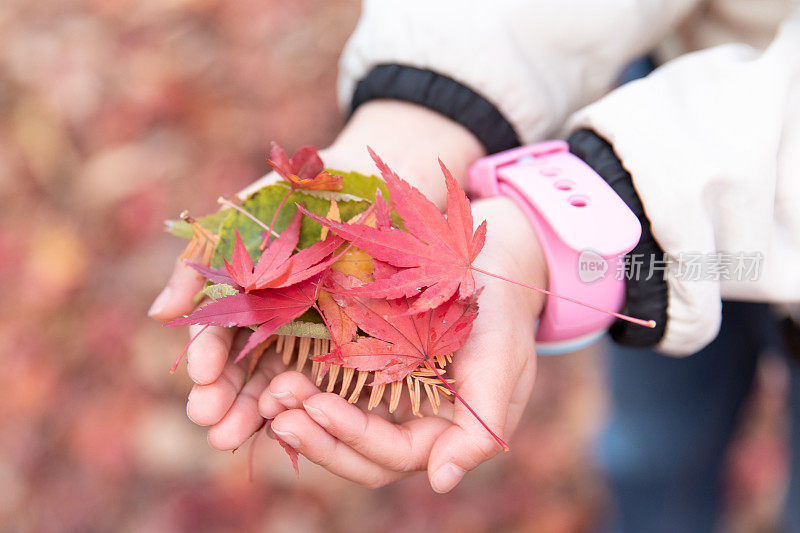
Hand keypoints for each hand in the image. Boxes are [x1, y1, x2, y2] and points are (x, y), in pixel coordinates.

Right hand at [148, 100, 485, 449]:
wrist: (361, 180)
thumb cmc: (290, 198)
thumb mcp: (239, 224)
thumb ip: (198, 267)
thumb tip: (158, 316)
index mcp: (240, 298)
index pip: (216, 337)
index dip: (206, 357)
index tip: (201, 377)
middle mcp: (271, 323)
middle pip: (241, 369)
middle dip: (222, 398)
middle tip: (209, 425)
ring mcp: (307, 335)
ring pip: (276, 380)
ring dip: (252, 411)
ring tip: (233, 438)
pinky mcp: (345, 340)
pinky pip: (323, 374)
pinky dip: (303, 397)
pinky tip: (290, 419)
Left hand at [260, 197, 546, 490]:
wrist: (486, 267)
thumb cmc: (501, 317)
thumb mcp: (502, 366)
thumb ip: (479, 430)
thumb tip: (441, 482)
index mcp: (441, 434)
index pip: (392, 453)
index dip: (353, 436)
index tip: (316, 407)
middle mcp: (406, 424)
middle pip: (355, 451)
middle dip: (316, 436)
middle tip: (277, 410)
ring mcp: (382, 399)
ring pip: (335, 424)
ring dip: (299, 415)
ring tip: (270, 394)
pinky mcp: (363, 369)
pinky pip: (328, 388)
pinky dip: (302, 385)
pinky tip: (272, 372)